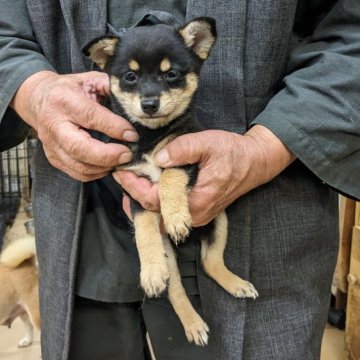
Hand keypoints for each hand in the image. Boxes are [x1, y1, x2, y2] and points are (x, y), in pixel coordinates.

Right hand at [11, 71, 137, 180]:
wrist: (39, 99)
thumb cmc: (70, 89)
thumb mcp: (90, 79)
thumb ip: (110, 87)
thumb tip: (134, 103)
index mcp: (64, 100)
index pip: (91, 117)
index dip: (114, 128)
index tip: (132, 135)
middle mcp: (54, 124)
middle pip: (79, 148)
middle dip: (107, 155)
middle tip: (128, 155)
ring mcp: (51, 144)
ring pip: (79, 166)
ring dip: (104, 167)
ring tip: (121, 160)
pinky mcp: (54, 158)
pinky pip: (77, 173)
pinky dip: (96, 173)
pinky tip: (108, 166)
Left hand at [114, 125, 294, 225]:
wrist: (256, 162)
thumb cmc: (234, 153)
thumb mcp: (208, 143)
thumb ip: (182, 149)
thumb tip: (158, 158)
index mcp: (197, 199)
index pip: (156, 201)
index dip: (136, 187)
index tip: (122, 173)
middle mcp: (195, 213)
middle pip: (156, 212)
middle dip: (135, 195)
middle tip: (121, 177)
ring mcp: (197, 214)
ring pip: (162, 214)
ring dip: (145, 199)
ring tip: (129, 182)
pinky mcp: (199, 210)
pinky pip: (171, 211)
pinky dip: (157, 201)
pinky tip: (147, 188)